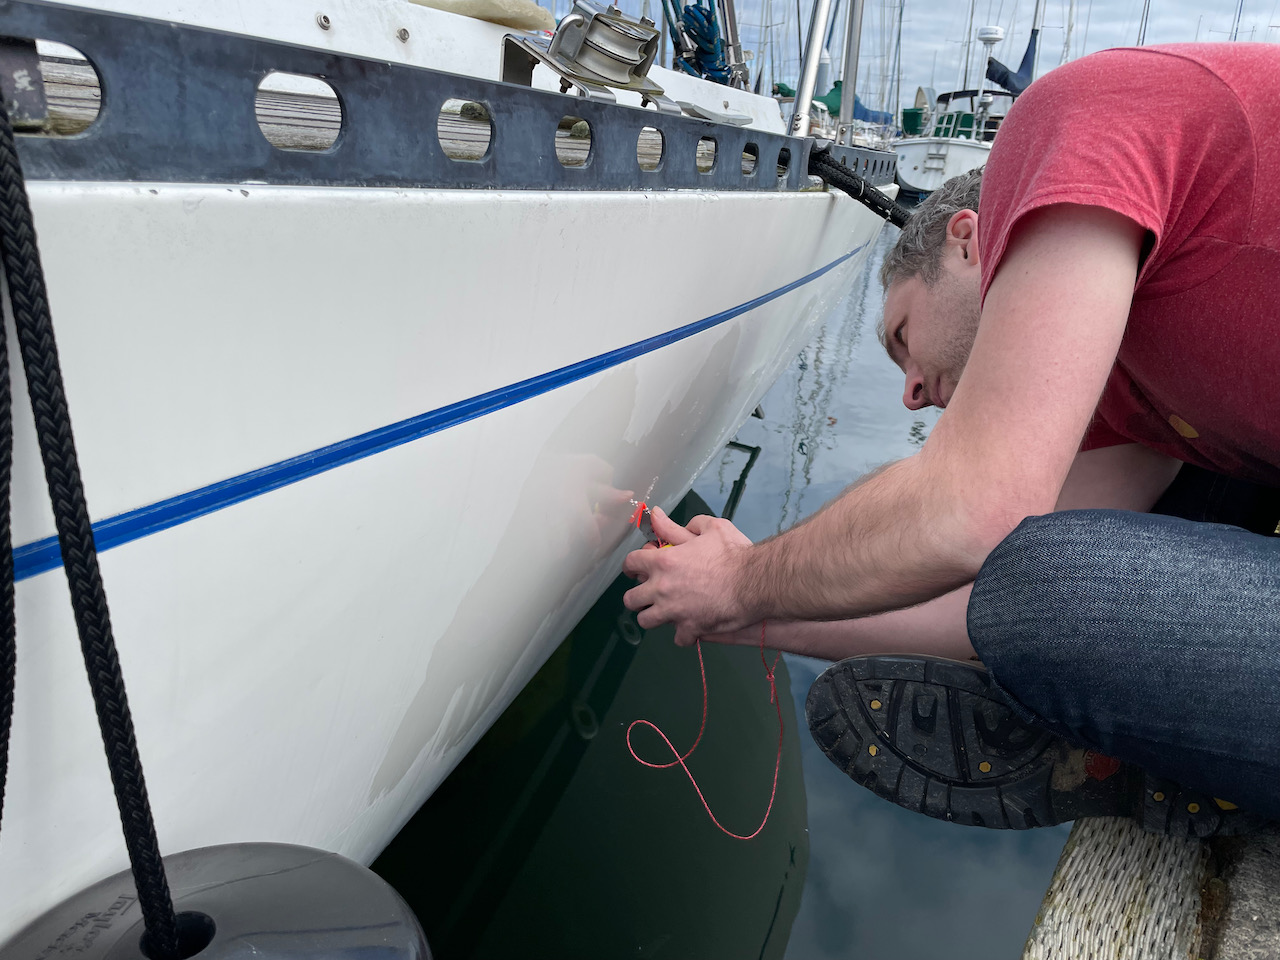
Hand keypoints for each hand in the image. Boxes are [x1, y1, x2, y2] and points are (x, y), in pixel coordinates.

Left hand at [622, 507, 754, 645]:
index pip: (631, 563)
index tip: (634, 570)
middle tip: (648, 594)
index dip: (630, 566)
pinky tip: (691, 627)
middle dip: (637, 596)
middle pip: (631, 599)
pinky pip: (678, 638)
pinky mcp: (690, 629)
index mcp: (663, 561)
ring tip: (665, 612)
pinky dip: (684, 634)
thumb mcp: (711, 528)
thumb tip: (658, 517)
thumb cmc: (734, 552)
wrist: (755, 581)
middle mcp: (662, 588)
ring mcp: (674, 611)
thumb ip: (680, 525)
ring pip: (646, 621)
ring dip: (654, 616)